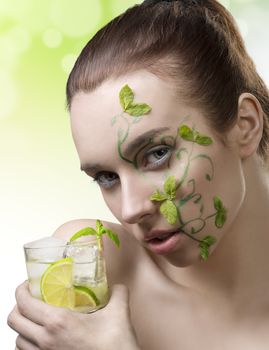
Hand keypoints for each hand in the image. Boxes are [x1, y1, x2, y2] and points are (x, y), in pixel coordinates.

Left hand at [8, 281, 139, 349]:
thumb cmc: (114, 346)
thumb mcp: (119, 313)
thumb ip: (118, 293)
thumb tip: (116, 286)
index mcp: (58, 323)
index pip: (24, 303)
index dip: (22, 290)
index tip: (29, 284)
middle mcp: (46, 341)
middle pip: (14, 320)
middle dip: (18, 306)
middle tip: (31, 298)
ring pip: (17, 339)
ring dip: (23, 326)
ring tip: (36, 317)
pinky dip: (28, 342)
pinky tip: (42, 337)